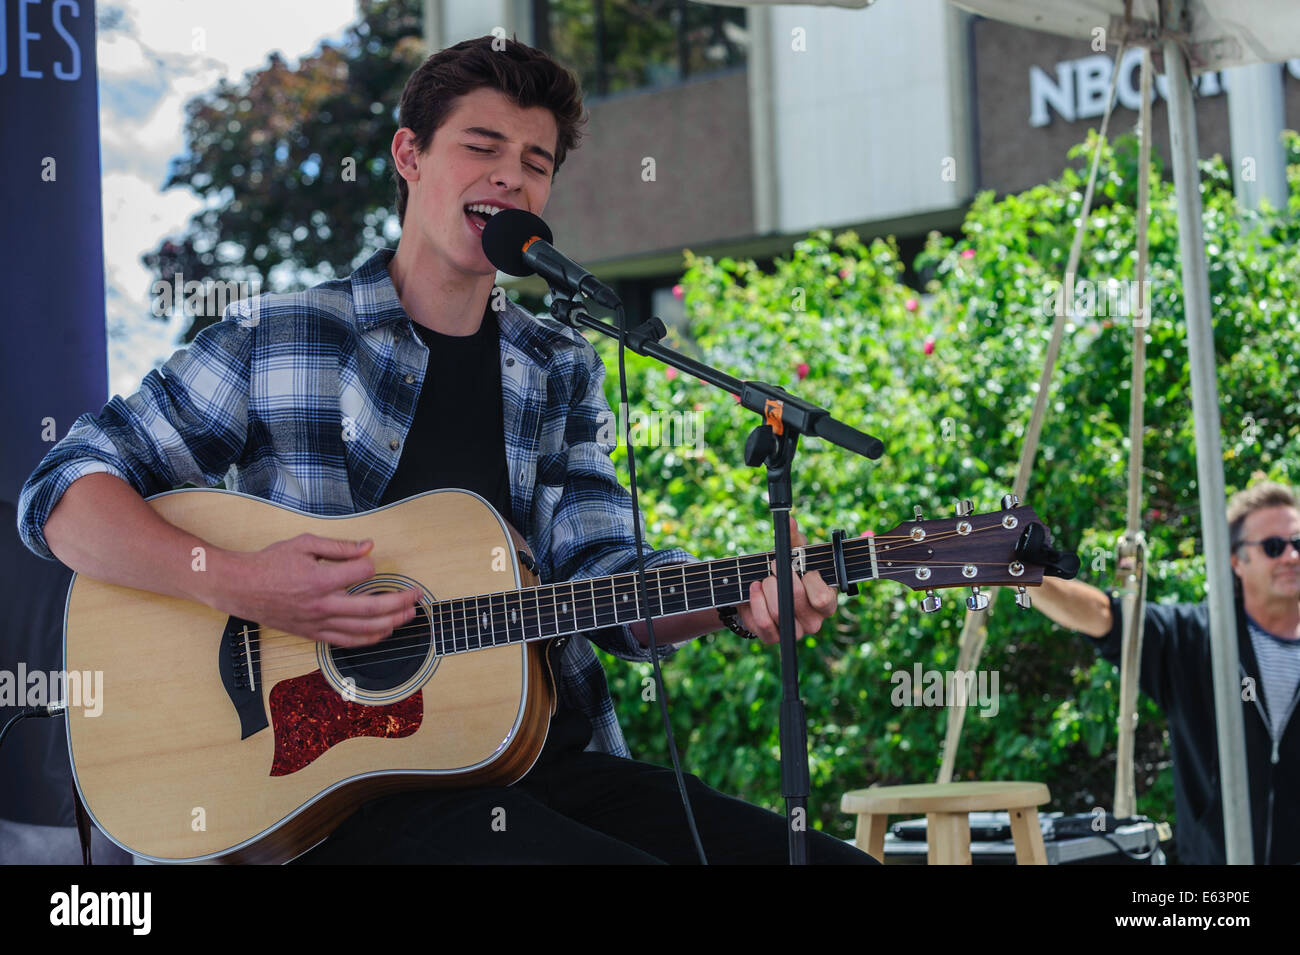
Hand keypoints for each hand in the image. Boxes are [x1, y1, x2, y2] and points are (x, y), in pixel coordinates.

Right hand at [211, 534, 420, 646]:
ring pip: (364, 629)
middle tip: (416, 595)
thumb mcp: (304, 543)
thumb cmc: (270, 563)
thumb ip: (340, 546)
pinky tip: (384, 632)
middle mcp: (323, 605)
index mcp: (321, 579)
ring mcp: (319, 623)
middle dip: (400, 601)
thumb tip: (369, 546)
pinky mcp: (313, 634)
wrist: (241, 587)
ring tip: (408, 615)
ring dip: (392, 622)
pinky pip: (347, 641)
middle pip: (373, 607)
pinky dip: (369, 638)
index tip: (369, 561)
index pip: (363, 572)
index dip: (371, 565)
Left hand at [736, 516, 837, 643]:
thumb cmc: (787, 569)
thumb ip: (793, 537)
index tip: (795, 564)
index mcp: (826, 602)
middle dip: (781, 579)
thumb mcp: (792, 551)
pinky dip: (755, 603)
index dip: (807, 580)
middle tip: (773, 566)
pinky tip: (754, 589)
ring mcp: (794, 632)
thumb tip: (789, 521)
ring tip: (763, 579)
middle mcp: (814, 621)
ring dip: (766, 590)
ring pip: (779, 614)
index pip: (823, 599)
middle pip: (797, 604)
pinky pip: (763, 625)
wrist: (764, 588)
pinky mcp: (773, 637)